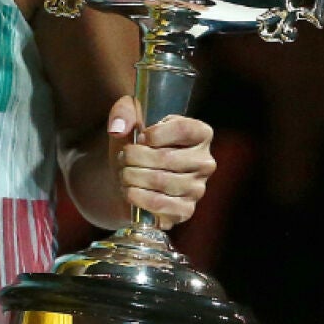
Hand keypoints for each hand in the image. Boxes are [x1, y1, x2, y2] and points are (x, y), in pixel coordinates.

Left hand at [107, 95, 216, 230]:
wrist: (129, 176)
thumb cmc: (135, 143)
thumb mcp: (128, 118)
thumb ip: (123, 112)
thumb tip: (119, 128)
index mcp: (200, 134)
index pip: (183, 129)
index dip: (154, 134)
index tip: (140, 137)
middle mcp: (205, 162)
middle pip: (166, 157)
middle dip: (134, 157)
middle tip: (123, 158)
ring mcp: (197, 189)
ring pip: (160, 181)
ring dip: (132, 176)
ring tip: (124, 173)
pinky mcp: (185, 210)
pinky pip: (158, 204)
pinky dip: (136, 196)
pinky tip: (129, 190)